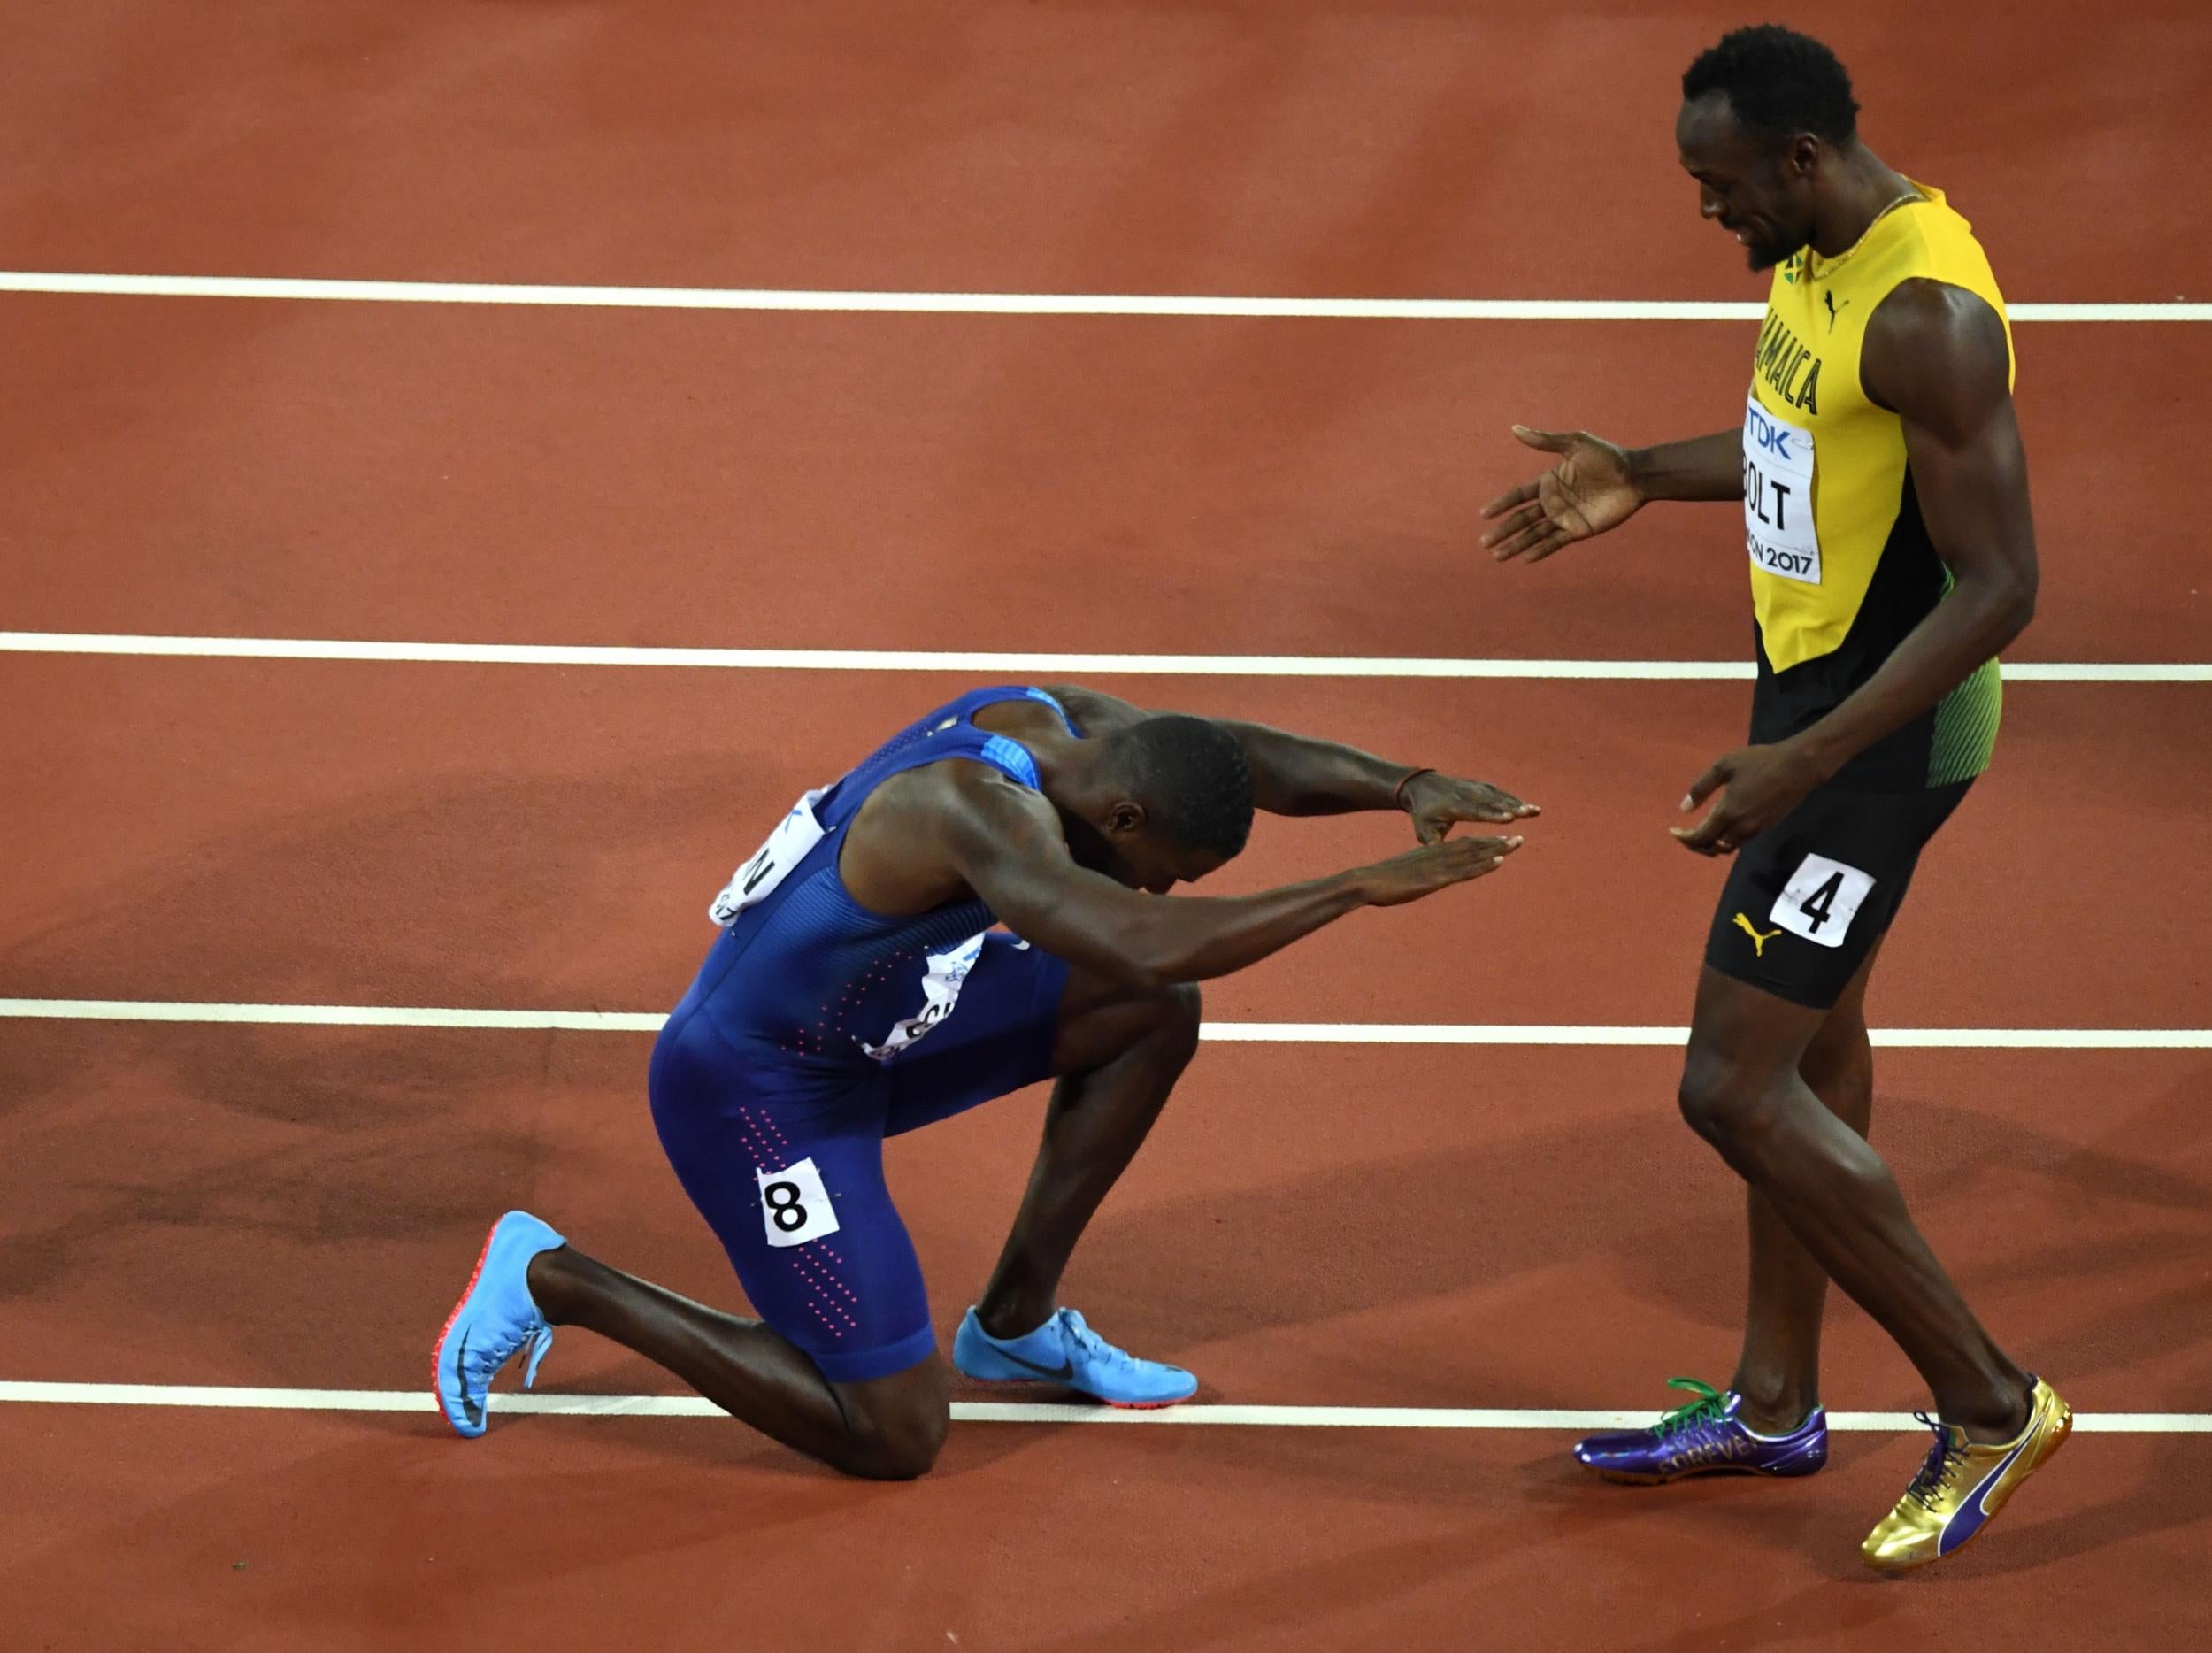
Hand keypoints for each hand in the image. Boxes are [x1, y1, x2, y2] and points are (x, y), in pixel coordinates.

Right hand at [1356, 835, 1521, 906]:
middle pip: (1473, 847)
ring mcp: (1438, 866)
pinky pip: (1466, 870)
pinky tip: (1500, 860)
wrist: (1366, 882)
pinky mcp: (1436, 879)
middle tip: (1519, 838)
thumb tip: (1422, 880)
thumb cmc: (1380, 881)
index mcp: (1430, 854)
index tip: (1500, 841)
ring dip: (1497, 849)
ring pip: (1474, 855)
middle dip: (1497, 843)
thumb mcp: (1403, 875)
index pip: (1461, 846)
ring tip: (1517, 843)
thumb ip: (1418, 875)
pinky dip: (1484, 864)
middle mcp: (1438, 856)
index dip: (1482, 844)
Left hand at [1402, 771, 1540, 843]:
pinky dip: (1511, 798)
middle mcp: (1466, 795)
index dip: (1492, 815)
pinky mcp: (1478, 786)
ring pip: (1497, 796)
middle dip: (1512, 807)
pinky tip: (1526, 806)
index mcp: (1453, 807)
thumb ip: (1434, 844)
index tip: (1509, 818)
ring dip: (1516, 802)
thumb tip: (1441, 859)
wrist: (1420, 786)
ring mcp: (1473, 788)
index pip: (1475, 812)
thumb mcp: (1424, 830)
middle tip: (1530, 812)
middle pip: (1492, 801)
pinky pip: (1497, 792)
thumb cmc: (1423, 814)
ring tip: (1535, 811)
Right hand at [1480, 426, 1644, 562]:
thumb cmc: (1607, 457)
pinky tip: (1525, 559)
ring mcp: (1565, 518)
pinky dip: (1540, 551)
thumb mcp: (1575, 443)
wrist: (1635, 476)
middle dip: (1503, 531)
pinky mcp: (1579, 530)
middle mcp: (1553, 502)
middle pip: (1521, 519)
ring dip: (1515, 545)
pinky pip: (1555, 543)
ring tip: (1497, 556)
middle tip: (1483, 542)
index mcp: (1549, 482)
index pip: (1518, 496)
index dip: (1501, 504)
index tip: (1484, 514)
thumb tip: (1514, 429)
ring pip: (1534, 535)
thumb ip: (1545, 440)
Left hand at [1669, 742, 1824, 855]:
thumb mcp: (1725, 766)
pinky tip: (1722, 827)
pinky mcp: (1766, 827)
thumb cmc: (1760, 761)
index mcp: (1728, 812)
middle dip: (1695, 844)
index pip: (1700, 837)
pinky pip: (1740, 842)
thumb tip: (1684, 809)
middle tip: (1684, 834)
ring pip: (1727, 847)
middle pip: (1711, 848)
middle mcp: (1741, 827)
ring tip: (1701, 831)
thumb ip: (1702, 788)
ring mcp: (1756, 830)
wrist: (1799, 767)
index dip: (1684, 839)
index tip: (1673, 831)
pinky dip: (1725, 840)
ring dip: (1711, 844)